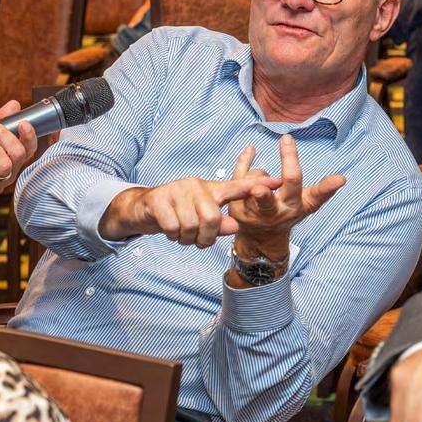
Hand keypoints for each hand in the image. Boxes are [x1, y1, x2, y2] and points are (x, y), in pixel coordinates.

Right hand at [100, 173, 282, 246]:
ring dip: (187, 238)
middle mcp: (197, 185)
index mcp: (211, 190)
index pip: (238, 187)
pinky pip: (173, 227)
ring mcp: (177, 190)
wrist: (144, 210)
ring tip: (182, 234)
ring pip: (193, 226)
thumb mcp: (203, 220)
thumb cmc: (179, 215)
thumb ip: (221, 224)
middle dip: (206, 238)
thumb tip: (234, 227)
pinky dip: (172, 235)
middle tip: (197, 240)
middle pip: (213, 219)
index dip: (258, 185)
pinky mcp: (159, 198)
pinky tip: (170, 230)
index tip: (278, 180)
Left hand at [228, 134, 345, 258]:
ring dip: (259, 173)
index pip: (315, 197)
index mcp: (298, 207)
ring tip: (260, 184)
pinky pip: (239, 176)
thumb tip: (342, 178)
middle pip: (272, 199)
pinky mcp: (237, 207)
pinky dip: (245, 160)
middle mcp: (277, 212)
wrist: (260, 236)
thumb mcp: (307, 204)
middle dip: (264, 194)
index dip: (327, 187)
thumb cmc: (286, 211)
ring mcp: (254, 211)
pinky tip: (251, 149)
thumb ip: (324, 191)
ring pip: (255, 181)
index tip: (340, 178)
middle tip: (258, 190)